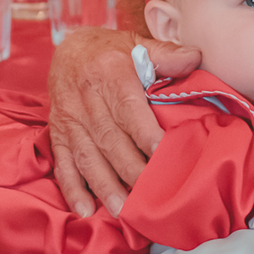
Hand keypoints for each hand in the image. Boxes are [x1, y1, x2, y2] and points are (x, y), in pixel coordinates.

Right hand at [48, 26, 199, 216]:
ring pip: (87, 156)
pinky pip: (63, 163)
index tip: (163, 156)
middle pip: (110, 140)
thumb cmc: (110, 51)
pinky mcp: (59, 134)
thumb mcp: (137, 44)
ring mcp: (70, 120)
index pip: (129, 109)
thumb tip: (195, 58)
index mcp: (110, 73)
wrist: (68, 49)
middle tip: (151, 195)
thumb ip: (166, 55)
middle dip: (130, 169)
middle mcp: (86, 99)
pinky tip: (83, 209)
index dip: (145, 134)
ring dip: (104, 185)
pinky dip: (72, 188)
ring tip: (122, 209)